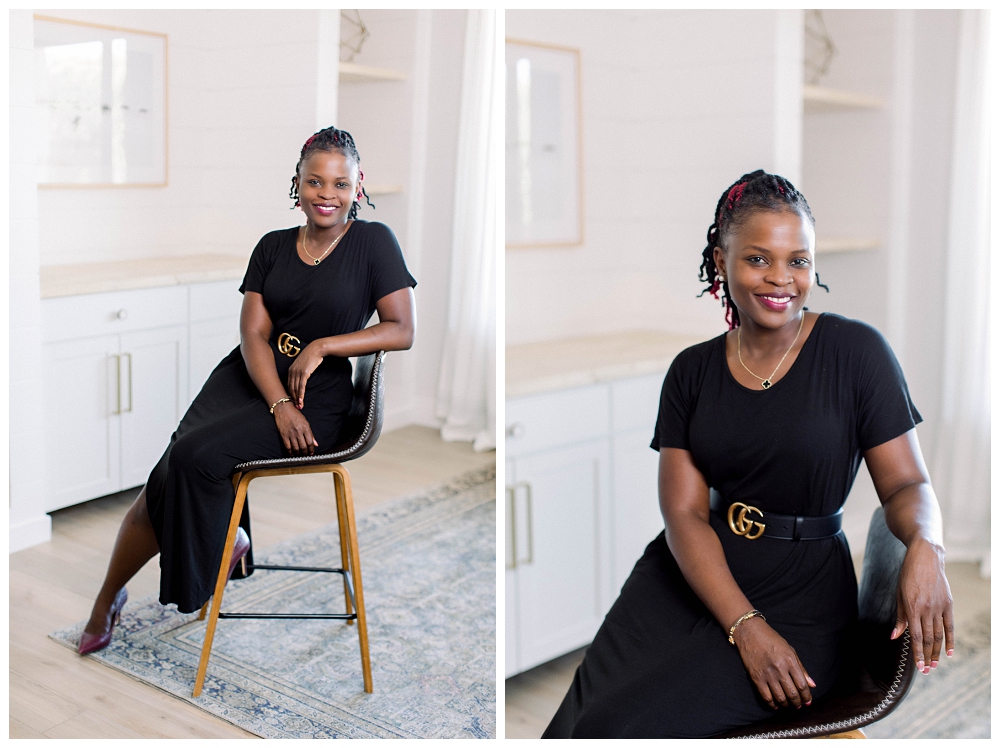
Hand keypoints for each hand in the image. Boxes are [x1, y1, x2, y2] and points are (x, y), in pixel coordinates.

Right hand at [272, 400, 318, 455]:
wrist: (283, 409)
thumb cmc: (295, 414)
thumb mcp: (305, 422)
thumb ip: (311, 434)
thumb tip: (316, 444)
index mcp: (306, 428)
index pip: (310, 442)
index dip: (311, 449)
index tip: (312, 453)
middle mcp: (299, 431)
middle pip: (303, 446)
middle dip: (305, 453)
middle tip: (306, 455)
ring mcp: (291, 434)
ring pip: (296, 448)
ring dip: (298, 454)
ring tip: (300, 455)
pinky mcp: (283, 435)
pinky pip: (287, 446)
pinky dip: (290, 452)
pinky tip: (292, 454)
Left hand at [287, 341, 324, 408]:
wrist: (316, 349)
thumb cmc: (311, 356)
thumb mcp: (303, 364)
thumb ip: (300, 371)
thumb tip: (300, 379)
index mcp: (290, 370)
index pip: (289, 385)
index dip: (290, 394)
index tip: (293, 401)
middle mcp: (292, 371)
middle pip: (291, 388)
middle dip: (293, 399)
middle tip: (295, 407)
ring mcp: (297, 372)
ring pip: (295, 389)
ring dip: (297, 399)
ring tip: (299, 406)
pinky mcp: (304, 373)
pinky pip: (301, 386)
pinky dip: (301, 394)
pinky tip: (301, 400)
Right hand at [733, 615, 815, 709]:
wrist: (749, 632)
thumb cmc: (771, 639)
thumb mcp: (790, 650)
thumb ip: (801, 668)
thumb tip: (812, 685)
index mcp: (790, 661)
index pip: (802, 685)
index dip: (806, 696)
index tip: (808, 701)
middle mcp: (780, 669)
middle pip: (792, 693)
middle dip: (797, 702)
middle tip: (798, 705)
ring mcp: (767, 674)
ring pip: (780, 697)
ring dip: (786, 705)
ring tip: (788, 705)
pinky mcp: (756, 677)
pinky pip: (766, 696)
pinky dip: (772, 704)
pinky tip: (775, 705)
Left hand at [892, 537, 953, 673]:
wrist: (925, 558)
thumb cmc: (908, 576)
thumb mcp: (899, 595)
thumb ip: (900, 617)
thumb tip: (894, 637)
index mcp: (912, 607)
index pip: (915, 637)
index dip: (917, 653)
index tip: (919, 667)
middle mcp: (927, 609)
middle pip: (928, 639)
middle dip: (927, 656)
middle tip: (927, 670)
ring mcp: (939, 606)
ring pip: (939, 634)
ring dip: (937, 652)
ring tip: (935, 665)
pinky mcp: (948, 604)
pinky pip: (949, 625)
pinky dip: (950, 639)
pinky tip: (950, 652)